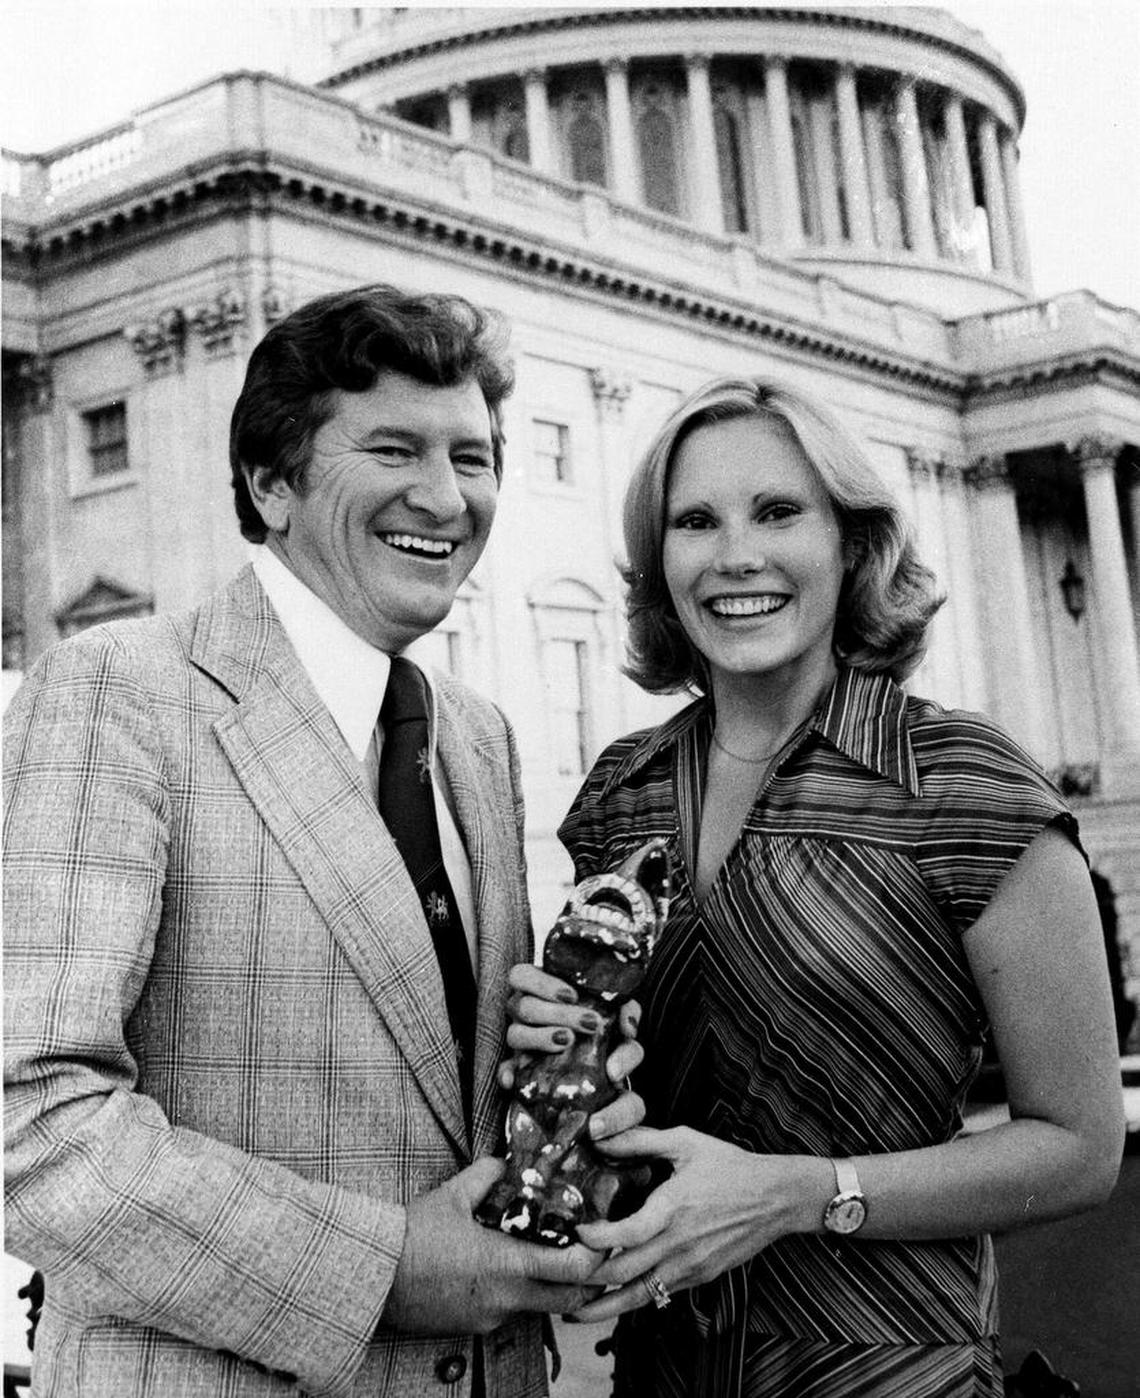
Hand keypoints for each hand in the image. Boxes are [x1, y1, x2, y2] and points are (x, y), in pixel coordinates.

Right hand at [382, 1158, 605, 1334]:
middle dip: (585, 1280)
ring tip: (541, 1255)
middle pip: (570, 1300)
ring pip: (539, 1307)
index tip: (596, 1235)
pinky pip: (508, 1313)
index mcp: (508, 1264)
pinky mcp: (473, 1327)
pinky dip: (515, 1294)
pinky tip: (499, 1271)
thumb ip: (487, 1174)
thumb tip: (506, 1161)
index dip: (595, 1255)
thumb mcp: (453, 1194)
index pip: (575, 1270)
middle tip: (585, 1253)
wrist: (373, 1276)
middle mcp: (506, 1298)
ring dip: (548, 1286)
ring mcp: (491, 1317)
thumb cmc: (413, 1234)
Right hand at [499, 964, 644, 1131]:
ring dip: (540, 1037)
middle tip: (589, 1023)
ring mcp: (519, 1038)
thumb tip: (627, 1029)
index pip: (521, 975)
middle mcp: (523, 1010)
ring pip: (514, 1034)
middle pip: (523, 1005)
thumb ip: (624, 1012)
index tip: (573, 995)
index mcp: (539, 988)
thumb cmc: (600, 1023)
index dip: (542, 983)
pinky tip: (513, 1080)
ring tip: (568, 1041)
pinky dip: (506, 1073)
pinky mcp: (517, 1066)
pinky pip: (503, 1069)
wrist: (599, 1061)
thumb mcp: (615, 1012)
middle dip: (557, 1014)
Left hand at [567, 1127, 816, 1322]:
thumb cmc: (729, 1165)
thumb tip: (600, 1136)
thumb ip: (640, 1140)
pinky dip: (635, 1299)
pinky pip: (660, 1293)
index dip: (595, 1239)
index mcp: (673, 1207)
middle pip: (624, 1273)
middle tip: (560, 1276)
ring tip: (575, 1312)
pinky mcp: (700, 1277)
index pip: (626, 1235)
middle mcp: (679, 1243)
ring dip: (606, 1306)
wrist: (776, 1198)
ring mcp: (690, 1265)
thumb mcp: (685, 1143)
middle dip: (588, 1280)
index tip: (574, 1232)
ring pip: (640, 1295)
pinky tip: (614, 1299)